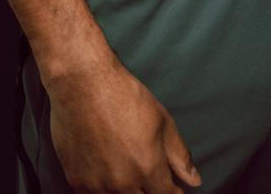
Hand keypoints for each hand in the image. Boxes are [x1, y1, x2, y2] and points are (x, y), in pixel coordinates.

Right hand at [46, 61, 199, 192]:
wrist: (83, 87)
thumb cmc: (125, 99)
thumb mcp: (163, 123)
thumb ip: (179, 156)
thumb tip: (194, 181)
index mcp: (147, 167)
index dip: (174, 192)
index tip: (176, 189)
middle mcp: (122, 182)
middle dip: (151, 192)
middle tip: (153, 180)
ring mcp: (96, 185)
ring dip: (129, 192)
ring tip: (131, 171)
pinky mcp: (76, 181)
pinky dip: (105, 190)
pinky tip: (110, 175)